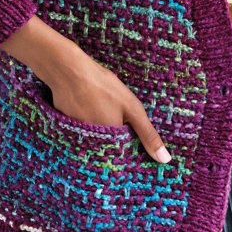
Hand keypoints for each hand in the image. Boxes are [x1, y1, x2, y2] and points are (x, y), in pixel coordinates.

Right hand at [46, 47, 171, 162]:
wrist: (68, 72)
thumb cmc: (102, 87)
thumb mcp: (132, 109)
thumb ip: (148, 135)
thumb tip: (165, 159)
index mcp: (110, 147)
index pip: (124, 159)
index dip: (130, 150)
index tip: (131, 136)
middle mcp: (92, 149)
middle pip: (108, 151)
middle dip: (114, 141)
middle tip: (113, 117)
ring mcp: (77, 140)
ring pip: (94, 142)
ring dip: (99, 133)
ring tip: (100, 110)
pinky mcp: (66, 131)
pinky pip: (80, 134)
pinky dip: (85, 123)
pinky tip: (87, 107)